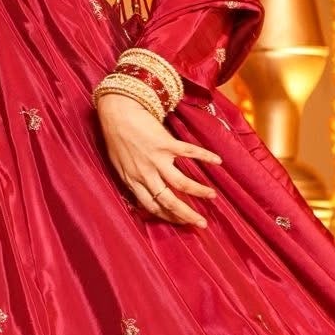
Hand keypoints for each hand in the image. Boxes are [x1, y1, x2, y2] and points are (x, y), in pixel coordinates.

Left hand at [96, 92, 220, 227]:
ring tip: (213, 196)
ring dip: (199, 191)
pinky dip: (205, 157)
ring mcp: (157, 159)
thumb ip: (131, 182)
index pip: (153, 206)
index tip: (182, 223)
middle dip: (187, 215)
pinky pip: (189, 153)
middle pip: (169, 201)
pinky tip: (218, 161)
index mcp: (133, 181)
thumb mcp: (118, 165)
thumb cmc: (116, 137)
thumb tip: (138, 200)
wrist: (117, 111)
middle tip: (202, 223)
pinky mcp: (166, 143)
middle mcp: (146, 174)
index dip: (169, 217)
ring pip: (181, 183)